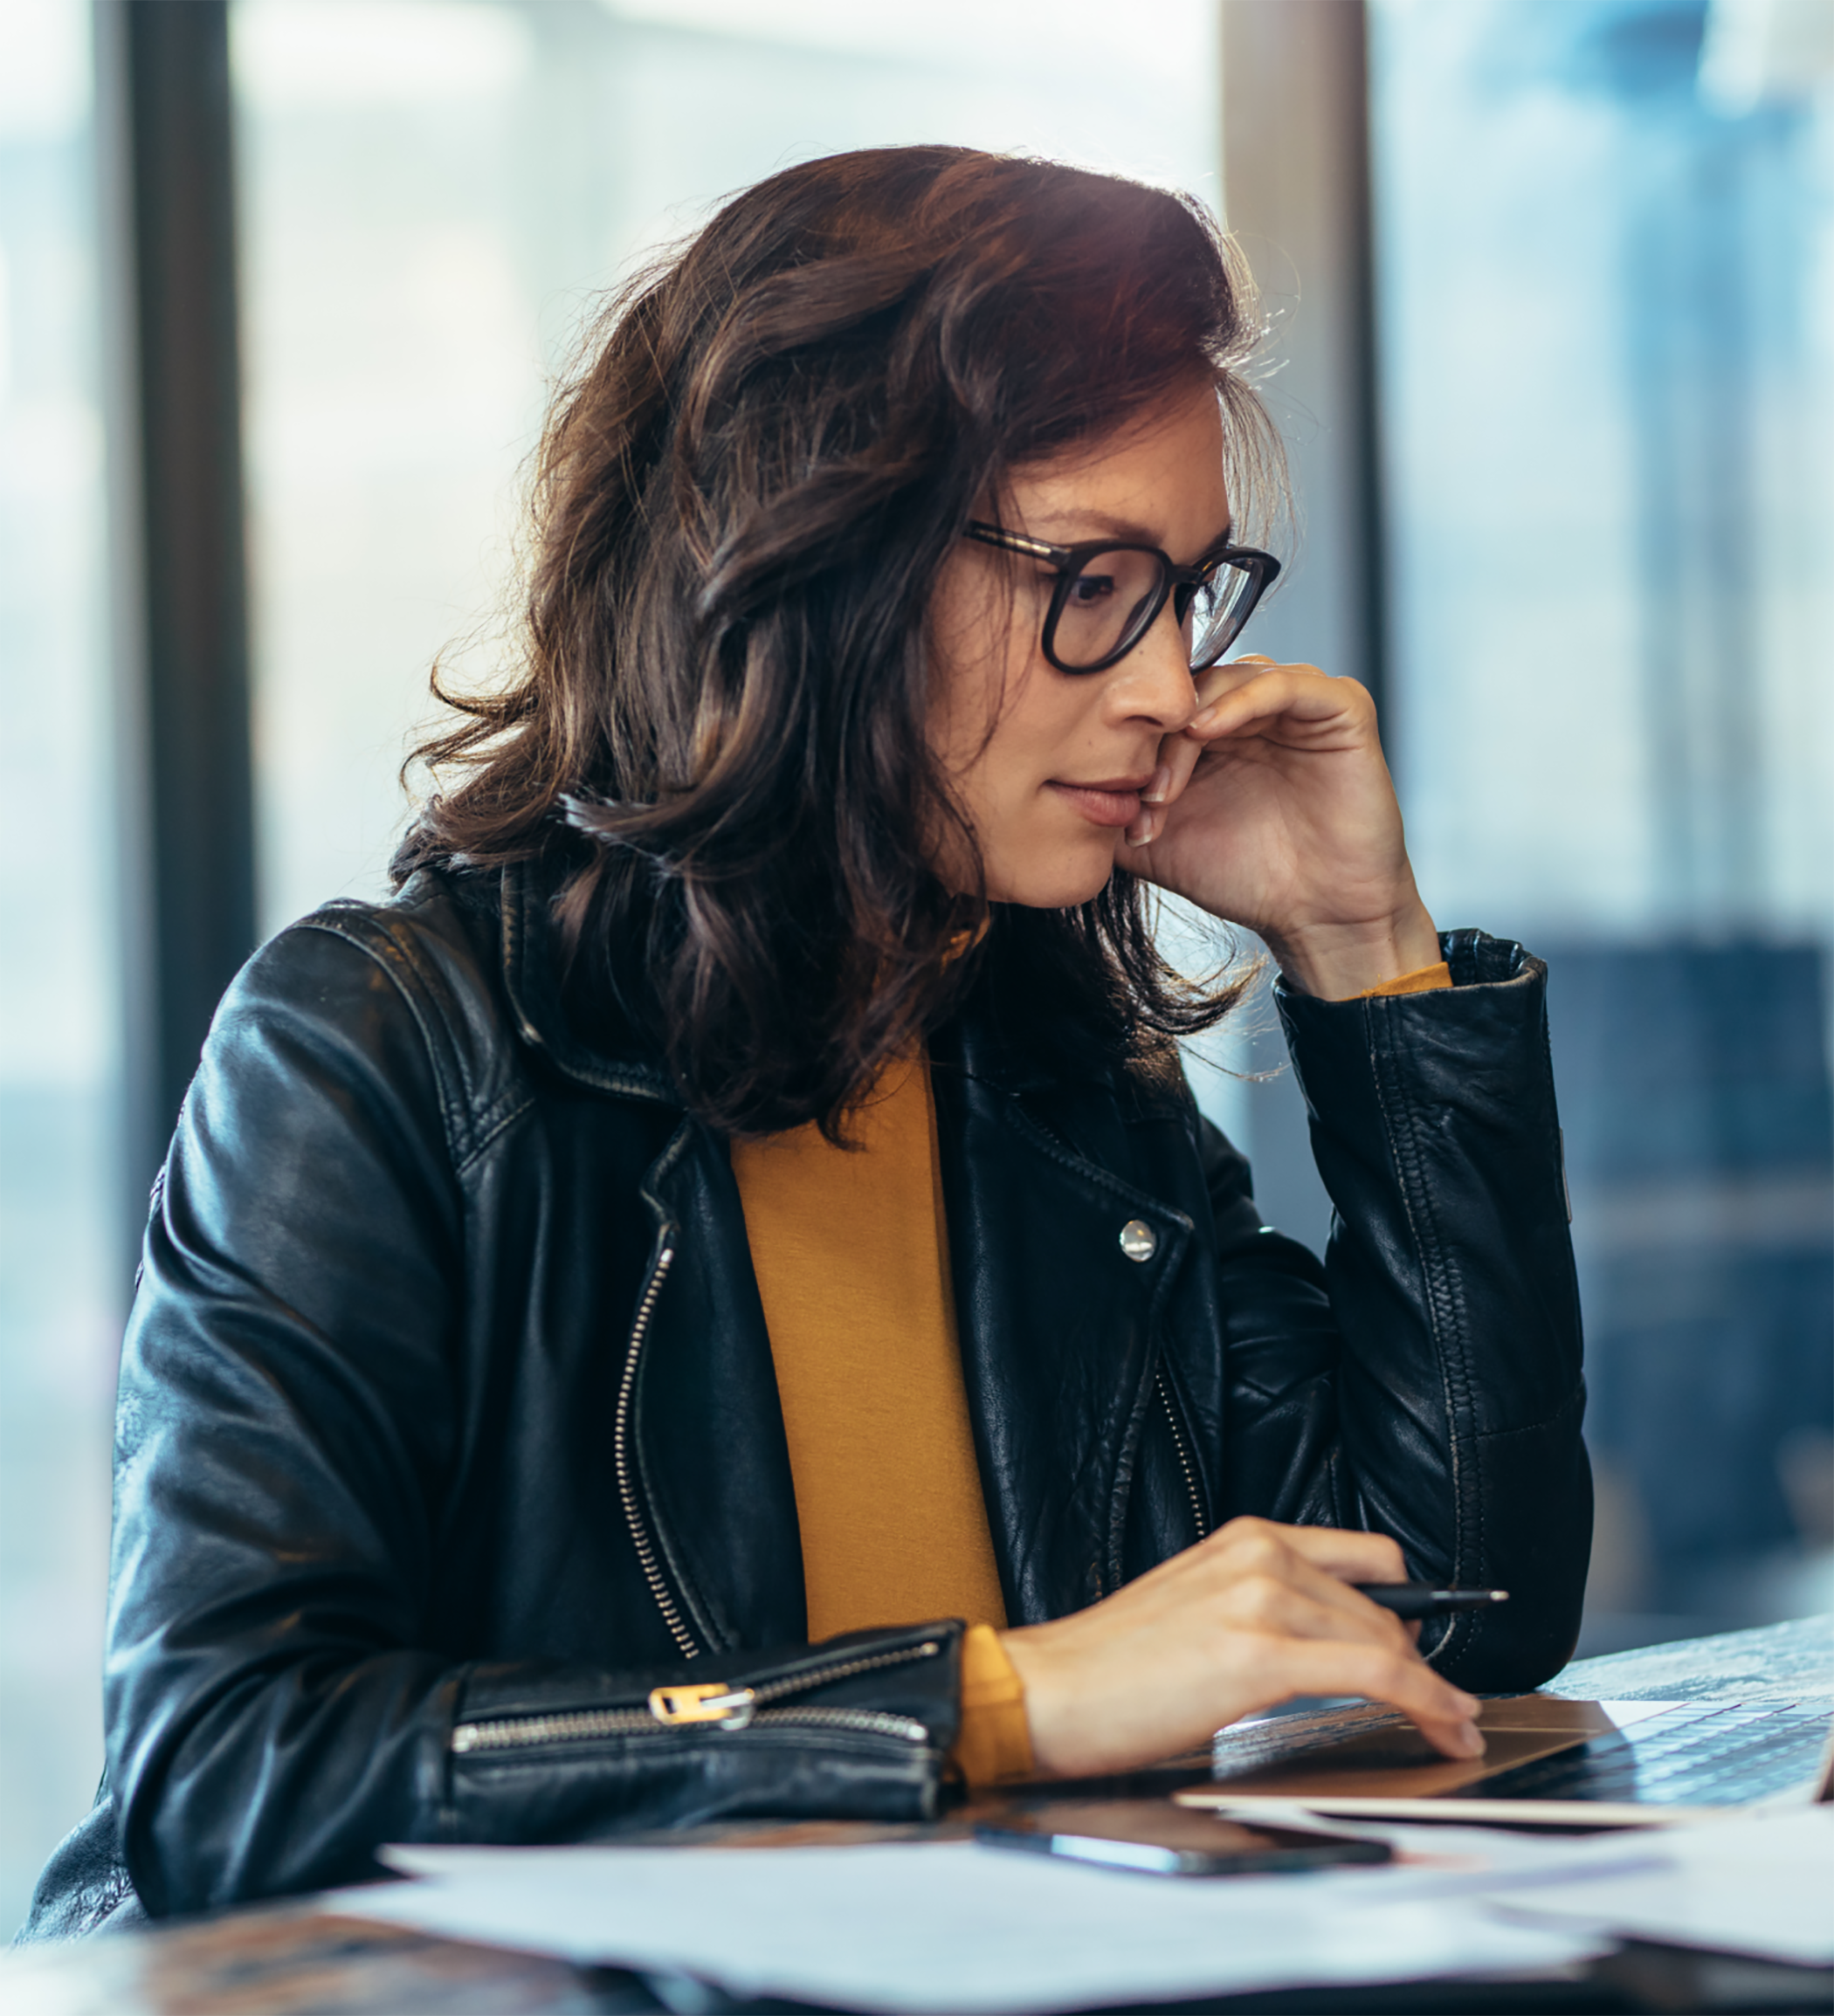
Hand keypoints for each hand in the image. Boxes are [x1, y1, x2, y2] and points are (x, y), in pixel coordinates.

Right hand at [996, 1517, 1483, 1778]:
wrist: (1049, 1692)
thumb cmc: (1111, 1668)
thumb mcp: (1197, 1608)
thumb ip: (1261, 1606)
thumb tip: (1327, 1642)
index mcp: (1243, 1538)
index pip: (1365, 1558)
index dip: (1412, 1606)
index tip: (1434, 1649)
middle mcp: (1259, 1554)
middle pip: (1384, 1605)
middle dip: (1422, 1662)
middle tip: (1442, 1707)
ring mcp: (1261, 1598)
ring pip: (1388, 1639)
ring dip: (1434, 1690)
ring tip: (1453, 1726)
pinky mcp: (1261, 1653)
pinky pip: (1377, 1671)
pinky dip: (1426, 1700)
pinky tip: (1444, 1724)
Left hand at [1114, 658, 1439, 997]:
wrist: (1316, 917)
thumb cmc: (1245, 878)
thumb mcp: (1155, 842)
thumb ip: (1111, 808)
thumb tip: (1049, 793)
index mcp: (1214, 730)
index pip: (1160, 702)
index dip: (1131, 741)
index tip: (1114, 798)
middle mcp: (1254, 707)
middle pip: (1189, 686)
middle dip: (1155, 737)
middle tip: (1141, 793)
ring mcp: (1298, 703)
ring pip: (1228, 678)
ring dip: (1187, 725)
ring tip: (1167, 779)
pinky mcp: (1340, 708)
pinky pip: (1286, 683)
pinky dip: (1241, 701)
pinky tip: (1205, 730)